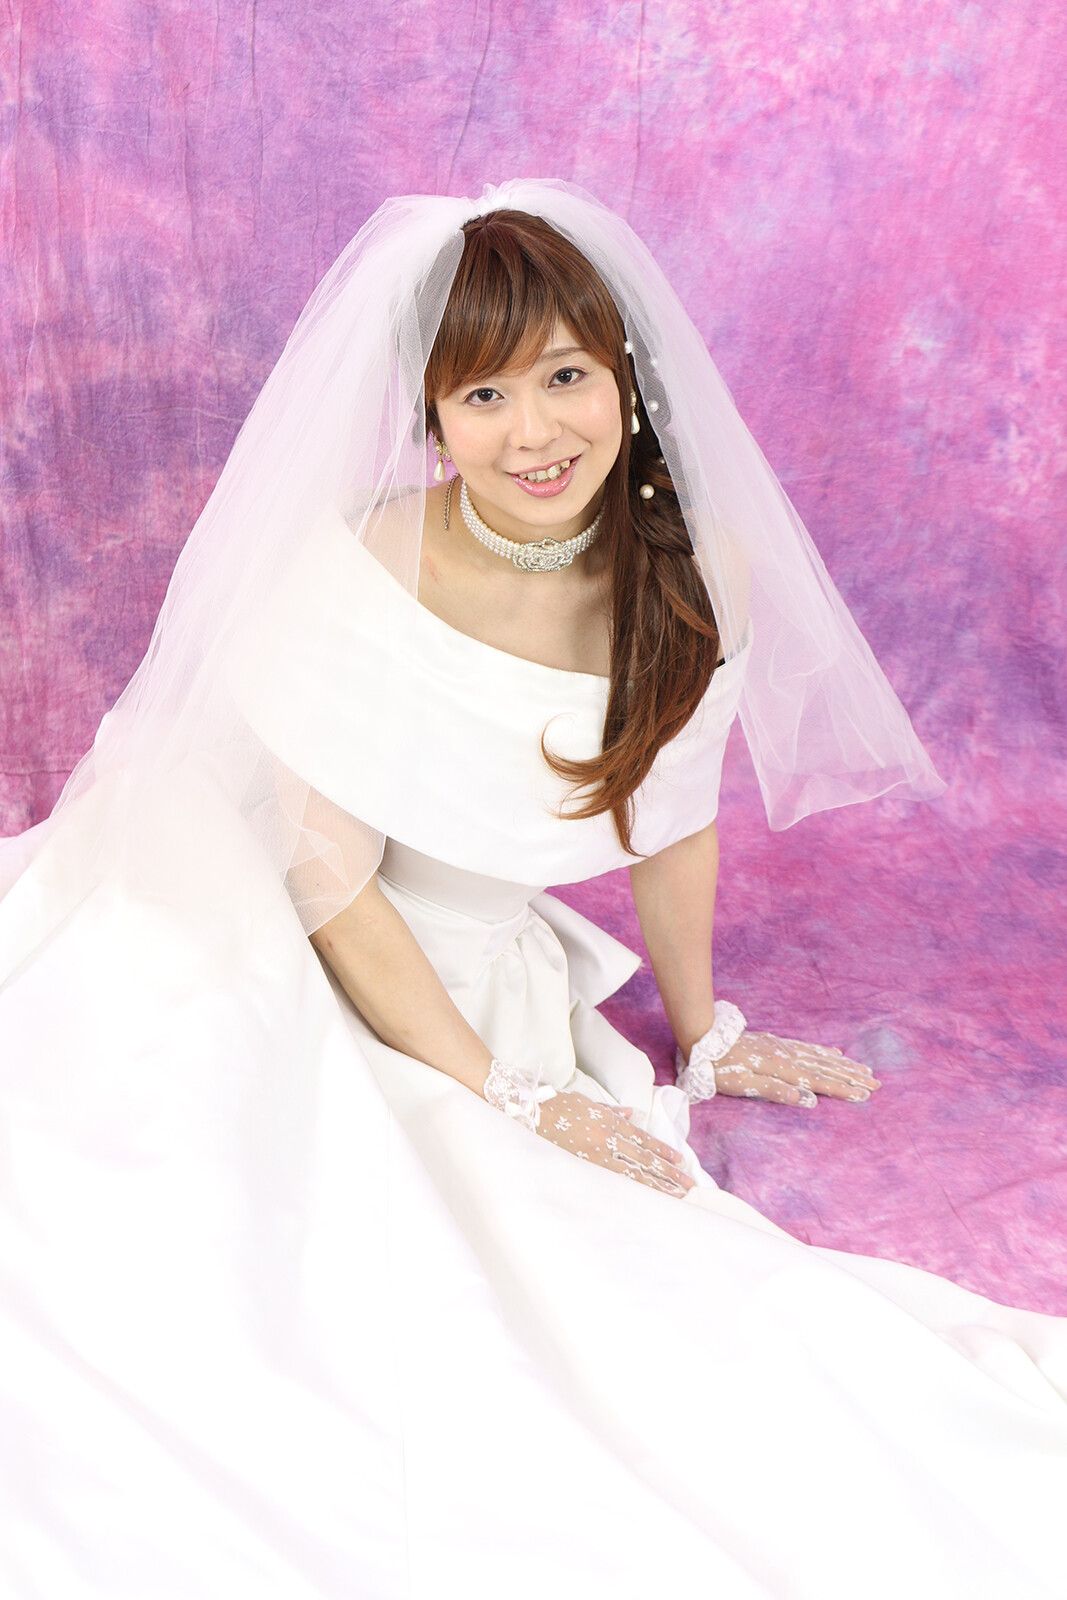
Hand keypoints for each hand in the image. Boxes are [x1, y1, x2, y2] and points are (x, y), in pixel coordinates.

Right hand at [536, 1091, 695, 1196]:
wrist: (527, 1114)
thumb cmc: (555, 1106)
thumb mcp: (587, 1103)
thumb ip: (612, 1111)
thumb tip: (633, 1114)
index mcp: (609, 1121)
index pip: (643, 1139)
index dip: (663, 1151)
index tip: (680, 1161)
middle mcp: (607, 1138)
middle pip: (644, 1158)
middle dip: (668, 1172)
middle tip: (688, 1184)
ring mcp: (595, 1155)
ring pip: (633, 1173)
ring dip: (656, 1184)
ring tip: (674, 1194)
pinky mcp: (583, 1167)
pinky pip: (613, 1181)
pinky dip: (632, 1189)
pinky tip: (644, 1197)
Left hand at [710, 1032, 879, 1107]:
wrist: (703, 1040)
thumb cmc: (720, 1070)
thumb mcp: (744, 1086)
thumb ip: (776, 1091)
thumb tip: (809, 1099)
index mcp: (782, 1070)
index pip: (819, 1082)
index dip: (843, 1089)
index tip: (865, 1095)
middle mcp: (787, 1057)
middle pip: (826, 1068)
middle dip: (852, 1077)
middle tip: (876, 1084)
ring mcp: (783, 1049)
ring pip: (820, 1057)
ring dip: (843, 1064)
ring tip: (863, 1070)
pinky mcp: (776, 1044)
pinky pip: (807, 1048)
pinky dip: (823, 1051)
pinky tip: (833, 1053)